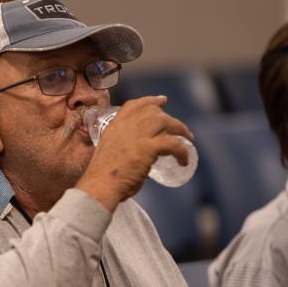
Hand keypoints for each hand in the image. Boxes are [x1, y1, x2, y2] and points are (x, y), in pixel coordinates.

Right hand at [76, 96, 193, 211]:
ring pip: (165, 122)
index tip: (162, 100)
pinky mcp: (147, 148)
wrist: (100, 186)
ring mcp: (137, 136)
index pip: (133, 105)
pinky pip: (173, 144)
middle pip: (153, 111)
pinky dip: (182, 151)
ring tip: (188, 140)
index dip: (150, 100)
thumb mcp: (109, 153)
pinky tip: (183, 161)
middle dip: (169, 117)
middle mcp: (126, 126)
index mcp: (114, 127)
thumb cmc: (102, 178)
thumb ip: (121, 150)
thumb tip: (136, 158)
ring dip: (180, 129)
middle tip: (179, 128)